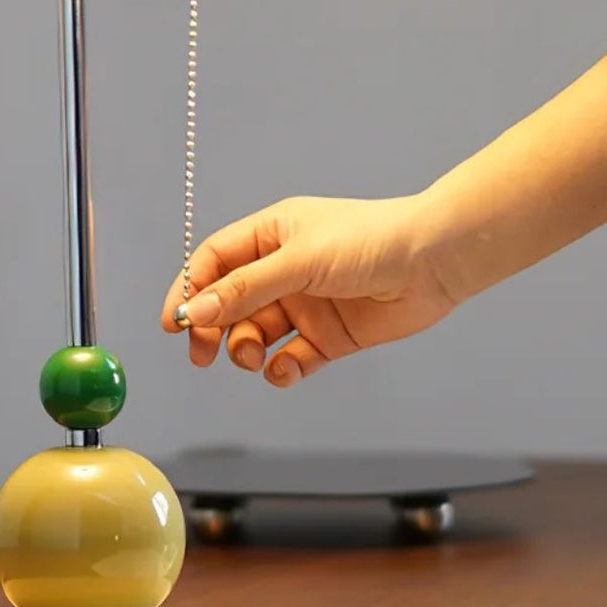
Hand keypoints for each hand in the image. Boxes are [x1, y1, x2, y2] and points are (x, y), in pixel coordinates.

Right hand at [159, 195, 461, 385]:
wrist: (433, 262)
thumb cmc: (370, 240)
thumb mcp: (298, 260)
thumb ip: (245, 289)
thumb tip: (196, 310)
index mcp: (271, 236)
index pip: (215, 262)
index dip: (190, 289)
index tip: (174, 322)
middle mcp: (284, 270)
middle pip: (229, 304)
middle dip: (212, 329)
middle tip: (203, 353)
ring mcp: (306, 305)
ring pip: (256, 334)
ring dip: (245, 350)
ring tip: (253, 356)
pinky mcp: (329, 336)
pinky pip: (291, 359)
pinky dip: (281, 370)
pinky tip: (285, 370)